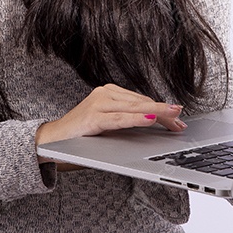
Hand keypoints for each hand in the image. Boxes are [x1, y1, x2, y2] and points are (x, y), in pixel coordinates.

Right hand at [35, 83, 184, 148]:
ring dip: (157, 113)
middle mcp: (104, 93)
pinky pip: (120, 118)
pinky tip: (150, 118)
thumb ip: (127, 120)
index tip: (178, 117)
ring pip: (134, 108)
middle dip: (164, 113)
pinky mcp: (92, 116)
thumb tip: (156, 122)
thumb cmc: (81, 135)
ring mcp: (98, 103)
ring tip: (173, 117)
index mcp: (109, 92)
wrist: (51, 140)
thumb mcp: (108, 124)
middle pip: (142, 102)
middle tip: (181, 122)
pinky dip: (137, 118)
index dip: (162, 109)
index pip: (142, 99)